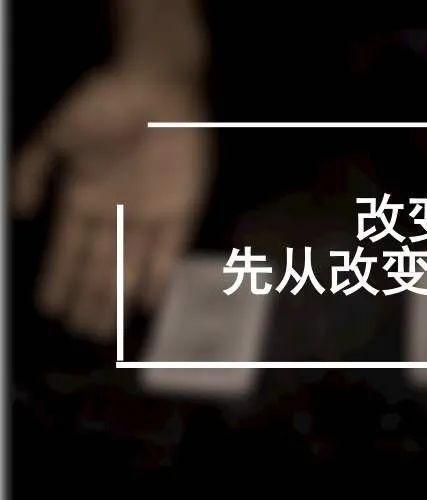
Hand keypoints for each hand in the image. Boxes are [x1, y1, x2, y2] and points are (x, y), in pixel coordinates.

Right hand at [14, 66, 209, 340]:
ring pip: (132, 264)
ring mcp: (150, 211)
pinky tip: (146, 301)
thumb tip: (19, 211)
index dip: (58, 279)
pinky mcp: (183, 206)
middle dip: (90, 300)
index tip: (49, 310)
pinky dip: (159, 274)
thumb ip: (32, 170)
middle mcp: (116, 211)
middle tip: (83, 335)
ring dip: (119, 296)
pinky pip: (170, 249)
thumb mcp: (55, 135)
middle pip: (100, 265)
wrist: (156, 85)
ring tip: (107, 329)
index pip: (68, 250)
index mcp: (82, 196)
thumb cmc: (101, 106)